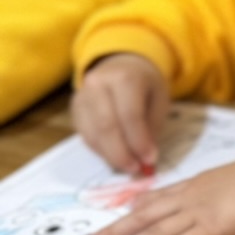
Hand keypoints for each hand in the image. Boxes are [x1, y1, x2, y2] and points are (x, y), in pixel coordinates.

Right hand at [72, 54, 169, 174]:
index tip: (149, 160)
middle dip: (122, 153)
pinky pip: (86, 136)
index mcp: (124, 77)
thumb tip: (145, 159)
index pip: (129, 115)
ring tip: (128, 165)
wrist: (121, 66)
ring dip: (111, 156)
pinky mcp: (75, 109)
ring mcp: (82, 96)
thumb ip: (151, 128)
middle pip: (106, 127)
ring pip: (93, 134)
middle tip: (136, 169)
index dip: (139, 142)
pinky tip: (115, 156)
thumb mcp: (158, 100)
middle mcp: (97, 84)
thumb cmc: (145, 85)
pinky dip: (101, 151)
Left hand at [82, 154, 234, 234]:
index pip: (160, 198)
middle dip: (114, 232)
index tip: (118, 216)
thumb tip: (228, 189)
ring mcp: (199, 215)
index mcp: (199, 185)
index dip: (136, 209)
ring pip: (152, 234)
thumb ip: (226, 186)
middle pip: (144, 217)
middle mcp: (191, 199)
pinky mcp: (212, 232)